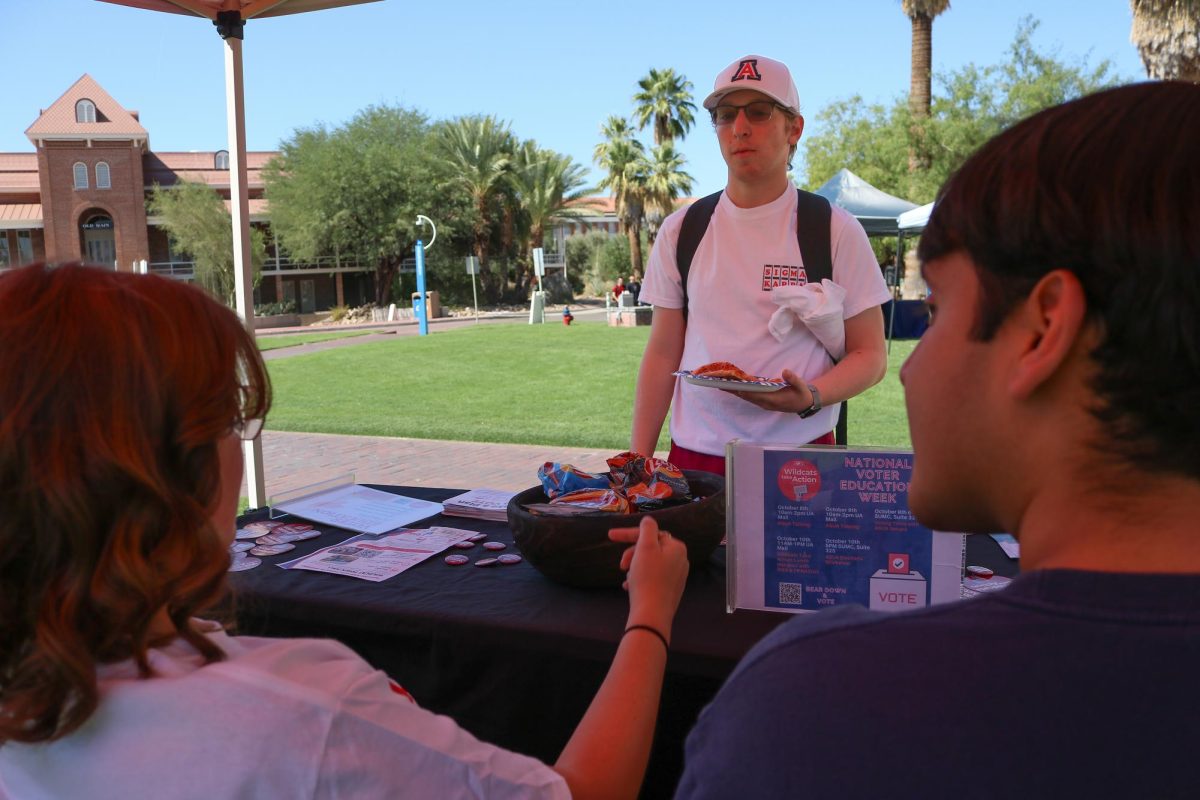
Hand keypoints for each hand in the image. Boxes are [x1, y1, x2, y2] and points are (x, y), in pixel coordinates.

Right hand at [608, 516, 688, 634]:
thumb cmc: (647, 578)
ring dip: (635, 567)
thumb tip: (648, 520)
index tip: (610, 536)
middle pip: (651, 548)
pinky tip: (628, 587)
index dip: (628, 533)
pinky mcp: (670, 591)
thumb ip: (647, 529)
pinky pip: (652, 578)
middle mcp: (681, 560)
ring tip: (627, 578)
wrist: (652, 614)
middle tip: (621, 565)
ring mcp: (677, 576)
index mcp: (676, 547)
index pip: (650, 533)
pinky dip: (639, 579)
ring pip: (650, 564)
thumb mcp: (645, 548)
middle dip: (633, 554)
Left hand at [724, 368, 811, 412]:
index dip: (744, 390)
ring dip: (734, 392)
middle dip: (733, 391)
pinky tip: (733, 386)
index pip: (755, 395)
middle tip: (719, 384)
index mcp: (773, 400)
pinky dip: (741, 392)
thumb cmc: (802, 394)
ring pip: (746, 397)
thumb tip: (785, 371)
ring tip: (721, 384)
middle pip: (746, 396)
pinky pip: (749, 397)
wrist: (804, 404)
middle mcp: (766, 403)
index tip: (733, 385)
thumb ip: (793, 379)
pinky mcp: (763, 401)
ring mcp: (764, 403)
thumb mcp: (801, 386)